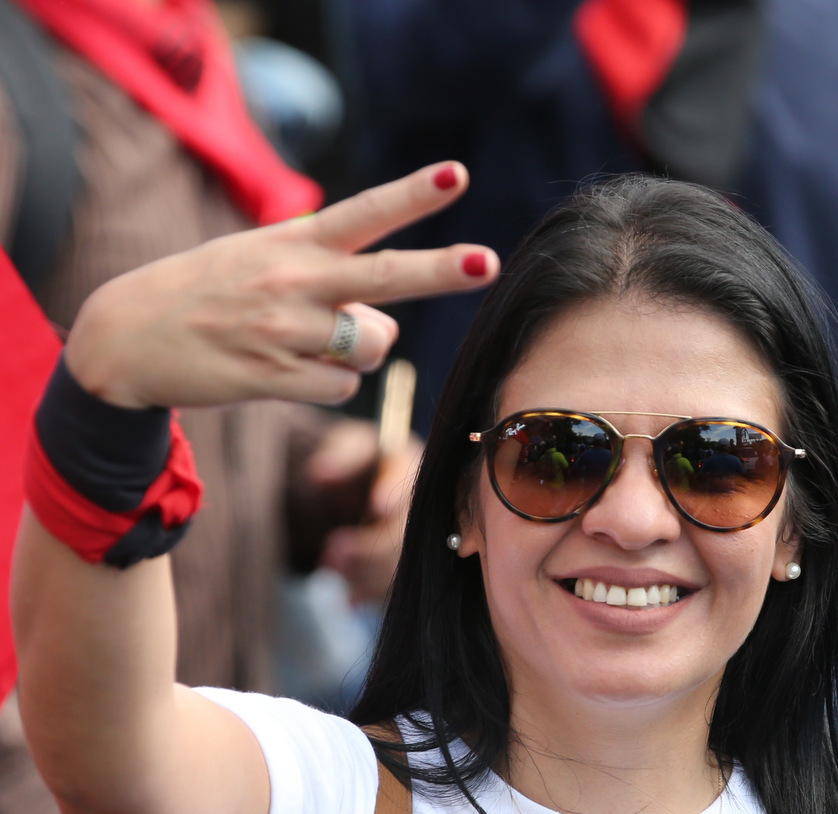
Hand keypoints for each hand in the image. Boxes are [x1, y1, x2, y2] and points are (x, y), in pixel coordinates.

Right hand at [64, 162, 498, 410]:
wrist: (126, 333)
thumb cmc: (209, 293)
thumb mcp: (261, 259)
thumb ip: (330, 282)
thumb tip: (386, 334)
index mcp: (293, 243)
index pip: (365, 213)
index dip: (413, 194)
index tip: (457, 175)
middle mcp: (294, 281)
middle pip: (386, 278)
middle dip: (441, 270)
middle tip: (486, 261)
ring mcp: (283, 330)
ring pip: (368, 349)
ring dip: (354, 352)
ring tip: (303, 340)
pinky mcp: (271, 376)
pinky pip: (339, 390)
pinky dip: (326, 384)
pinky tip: (284, 369)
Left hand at [316, 427, 423, 603]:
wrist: (361, 494)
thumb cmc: (358, 464)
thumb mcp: (349, 447)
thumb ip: (340, 457)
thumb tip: (319, 474)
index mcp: (412, 469)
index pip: (410, 478)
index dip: (396, 492)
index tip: (378, 504)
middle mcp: (424, 509)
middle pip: (406, 532)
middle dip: (372, 546)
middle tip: (333, 550)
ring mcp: (420, 544)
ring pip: (400, 566)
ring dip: (365, 573)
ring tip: (328, 566)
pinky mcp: (407, 572)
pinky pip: (394, 590)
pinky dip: (368, 595)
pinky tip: (347, 599)